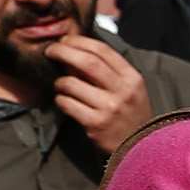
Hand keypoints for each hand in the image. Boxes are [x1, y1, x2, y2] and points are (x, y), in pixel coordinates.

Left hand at [45, 34, 152, 156]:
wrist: (139, 148)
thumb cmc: (131, 115)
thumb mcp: (130, 90)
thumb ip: (109, 71)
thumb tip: (75, 52)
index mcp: (132, 78)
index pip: (103, 51)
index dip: (80, 41)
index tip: (65, 41)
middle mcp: (123, 91)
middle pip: (87, 62)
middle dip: (63, 52)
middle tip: (50, 51)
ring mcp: (109, 108)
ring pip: (72, 83)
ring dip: (60, 82)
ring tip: (61, 85)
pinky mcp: (96, 124)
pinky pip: (67, 104)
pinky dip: (61, 100)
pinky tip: (65, 101)